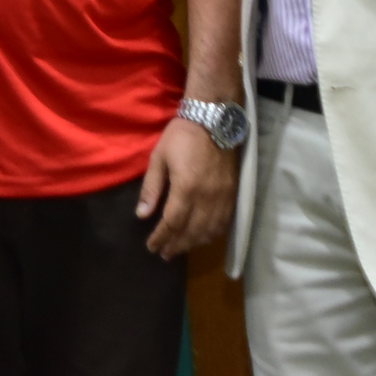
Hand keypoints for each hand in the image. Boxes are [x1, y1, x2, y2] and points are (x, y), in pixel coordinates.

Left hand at [137, 117, 237, 257]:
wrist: (214, 121)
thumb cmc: (182, 137)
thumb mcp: (159, 158)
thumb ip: (151, 188)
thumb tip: (142, 215)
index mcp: (186, 188)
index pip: (172, 223)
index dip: (161, 237)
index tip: (151, 246)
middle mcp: (207, 198)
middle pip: (191, 232)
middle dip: (176, 245)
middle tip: (164, 254)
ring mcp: (223, 198)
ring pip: (209, 231)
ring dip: (194, 243)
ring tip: (180, 248)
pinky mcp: (233, 195)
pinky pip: (224, 223)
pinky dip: (212, 234)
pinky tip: (203, 237)